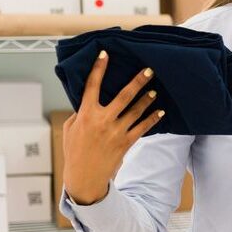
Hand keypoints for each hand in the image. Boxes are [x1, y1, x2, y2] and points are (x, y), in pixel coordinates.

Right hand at [62, 50, 163, 204]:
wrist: (84, 177)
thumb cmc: (75, 151)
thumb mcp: (70, 129)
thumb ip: (80, 112)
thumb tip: (89, 100)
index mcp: (86, 114)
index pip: (91, 86)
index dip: (98, 68)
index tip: (105, 54)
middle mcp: (102, 121)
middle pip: (123, 96)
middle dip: (137, 82)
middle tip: (148, 70)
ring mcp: (116, 132)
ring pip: (136, 111)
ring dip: (147, 99)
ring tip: (154, 90)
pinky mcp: (126, 142)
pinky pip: (142, 128)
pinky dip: (152, 119)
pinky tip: (160, 111)